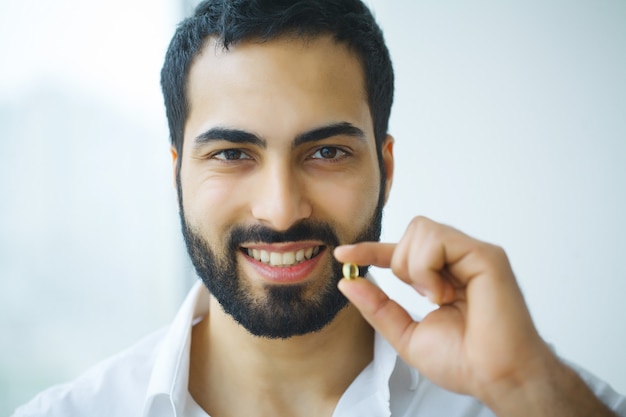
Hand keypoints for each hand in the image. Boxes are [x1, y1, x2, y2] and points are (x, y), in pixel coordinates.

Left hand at [334, 216, 553, 404]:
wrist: (495, 377)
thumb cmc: (463, 361)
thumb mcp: (407, 334)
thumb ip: (378, 307)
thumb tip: (348, 282)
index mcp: (443, 275)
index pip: (401, 251)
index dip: (371, 250)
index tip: (342, 255)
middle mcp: (459, 259)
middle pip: (412, 230)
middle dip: (400, 262)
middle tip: (422, 295)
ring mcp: (473, 254)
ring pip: (421, 229)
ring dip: (416, 267)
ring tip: (438, 297)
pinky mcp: (486, 255)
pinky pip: (438, 240)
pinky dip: (428, 269)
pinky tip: (445, 294)